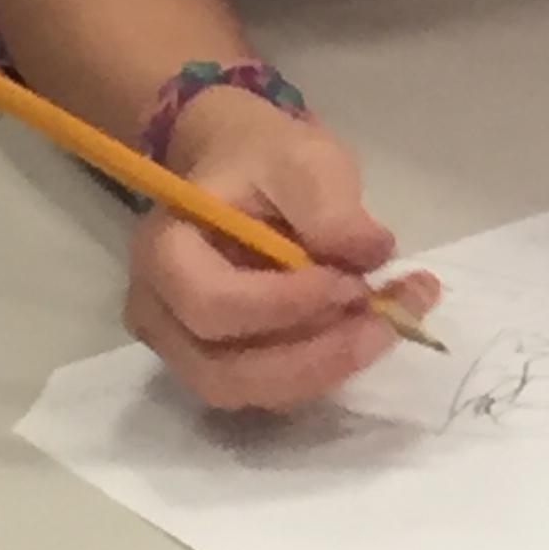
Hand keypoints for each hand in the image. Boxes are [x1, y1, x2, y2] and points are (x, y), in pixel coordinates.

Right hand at [123, 88, 440, 411]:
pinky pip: (267, 388)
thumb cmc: (264, 159)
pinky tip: (368, 332)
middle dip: (315, 355)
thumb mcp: (304, 159)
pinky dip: (323, 369)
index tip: (355, 282)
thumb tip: (374, 255)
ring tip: (390, 323)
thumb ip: (331, 207)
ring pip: (248, 390)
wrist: (240, 167)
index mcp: (164, 251)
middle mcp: (158, 313)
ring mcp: (182, 347)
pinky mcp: (219, 362)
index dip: (284, 306)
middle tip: (390, 320)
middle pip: (222, 370)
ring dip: (326, 368)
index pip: (210, 303)